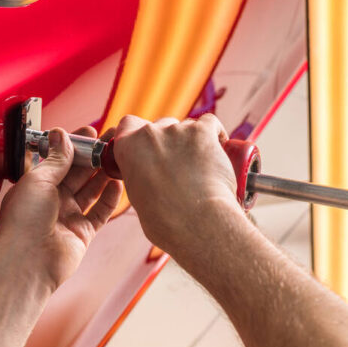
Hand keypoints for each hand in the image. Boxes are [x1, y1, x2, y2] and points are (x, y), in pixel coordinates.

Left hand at [0, 126, 123, 289]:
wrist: (27, 262)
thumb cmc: (23, 221)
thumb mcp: (38, 180)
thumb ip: (56, 159)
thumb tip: (62, 134)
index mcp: (37, 185)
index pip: (59, 159)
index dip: (75, 145)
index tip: (91, 132)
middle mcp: (52, 199)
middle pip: (77, 173)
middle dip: (93, 156)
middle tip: (111, 141)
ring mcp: (68, 216)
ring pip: (91, 191)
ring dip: (103, 174)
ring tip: (118, 158)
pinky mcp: (82, 233)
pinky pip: (99, 212)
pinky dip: (109, 199)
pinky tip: (117, 184)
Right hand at [112, 114, 239, 255]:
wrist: (196, 222)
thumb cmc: (167, 221)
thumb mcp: (138, 198)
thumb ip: (140, 177)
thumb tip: (151, 179)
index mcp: (127, 148)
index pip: (128, 125)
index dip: (139, 134)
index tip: (149, 148)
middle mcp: (149, 134)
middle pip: (160, 126)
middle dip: (170, 141)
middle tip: (180, 165)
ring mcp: (176, 130)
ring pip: (186, 127)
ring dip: (193, 142)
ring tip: (202, 168)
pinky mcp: (203, 132)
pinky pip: (210, 124)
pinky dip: (216, 135)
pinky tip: (220, 151)